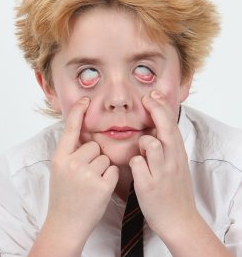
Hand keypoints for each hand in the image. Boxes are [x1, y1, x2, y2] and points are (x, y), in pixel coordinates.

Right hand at [46, 97, 118, 247]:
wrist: (65, 224)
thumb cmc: (63, 195)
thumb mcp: (59, 170)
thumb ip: (70, 152)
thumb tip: (82, 134)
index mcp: (60, 157)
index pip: (70, 129)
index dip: (78, 112)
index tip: (85, 99)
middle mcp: (72, 163)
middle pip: (94, 145)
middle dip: (94, 157)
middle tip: (85, 175)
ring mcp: (87, 175)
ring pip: (105, 158)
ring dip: (102, 169)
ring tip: (91, 184)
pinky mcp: (102, 186)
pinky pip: (113, 170)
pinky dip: (109, 178)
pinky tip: (99, 190)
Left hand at [129, 91, 197, 242]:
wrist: (180, 220)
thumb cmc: (174, 190)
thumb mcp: (176, 164)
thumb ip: (167, 146)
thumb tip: (155, 128)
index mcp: (178, 153)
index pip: (172, 123)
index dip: (162, 106)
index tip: (153, 94)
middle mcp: (172, 160)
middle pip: (165, 127)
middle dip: (156, 109)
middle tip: (146, 98)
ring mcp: (161, 172)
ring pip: (150, 143)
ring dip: (143, 142)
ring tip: (143, 153)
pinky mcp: (149, 185)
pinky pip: (137, 163)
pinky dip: (135, 163)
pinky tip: (138, 170)